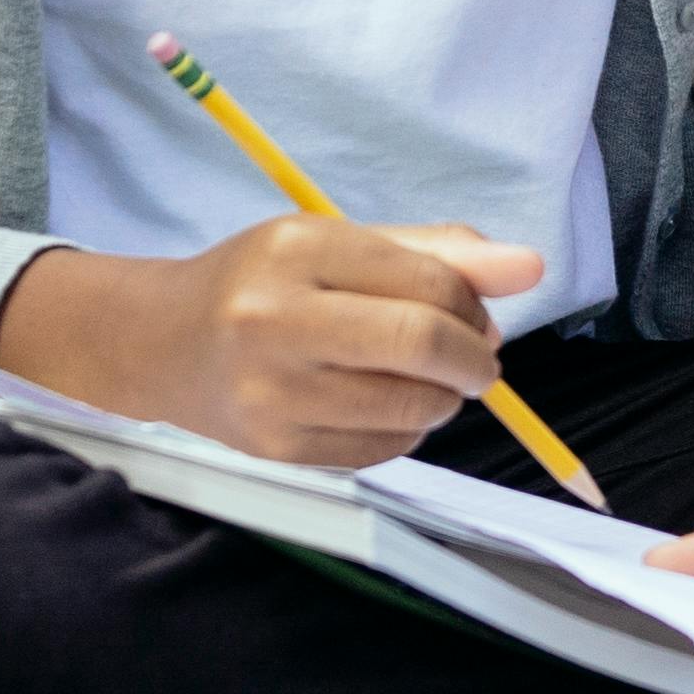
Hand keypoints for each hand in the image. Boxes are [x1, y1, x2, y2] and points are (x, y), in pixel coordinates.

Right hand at [0, 220, 539, 468]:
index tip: (478, 314)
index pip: (428, 282)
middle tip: (477, 359)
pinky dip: (408, 430)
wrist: (162, 345)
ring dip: (446, 397)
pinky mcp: (278, 448)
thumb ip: (436, 252)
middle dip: (475, 359)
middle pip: (423, 345)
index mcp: (297, 250)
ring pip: (413, 406)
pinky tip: (382, 405)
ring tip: (426, 379)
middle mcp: (277, 320)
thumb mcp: (338, 244)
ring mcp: (274, 392)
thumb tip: (532, 268)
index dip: (476, 304)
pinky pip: (385, 449)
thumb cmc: (263, 283)